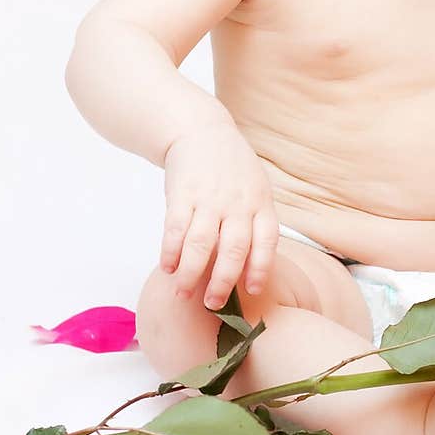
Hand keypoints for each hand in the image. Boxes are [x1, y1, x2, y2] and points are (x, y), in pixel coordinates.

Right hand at [159, 122, 278, 308]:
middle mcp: (237, 203)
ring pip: (201, 243)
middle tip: (213, 303)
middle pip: (234, 248)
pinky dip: (171, 251)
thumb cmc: (232, 169)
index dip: (261, 267)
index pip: (267, 240)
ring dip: (191, 272)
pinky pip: (176, 228)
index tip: (253, 289)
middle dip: (223, 280)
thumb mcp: (255, 189)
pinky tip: (168, 267)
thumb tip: (248, 270)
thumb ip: (254, 223)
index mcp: (260, 203)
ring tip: (184, 292)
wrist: (201, 130)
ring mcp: (209, 198)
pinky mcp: (182, 194)